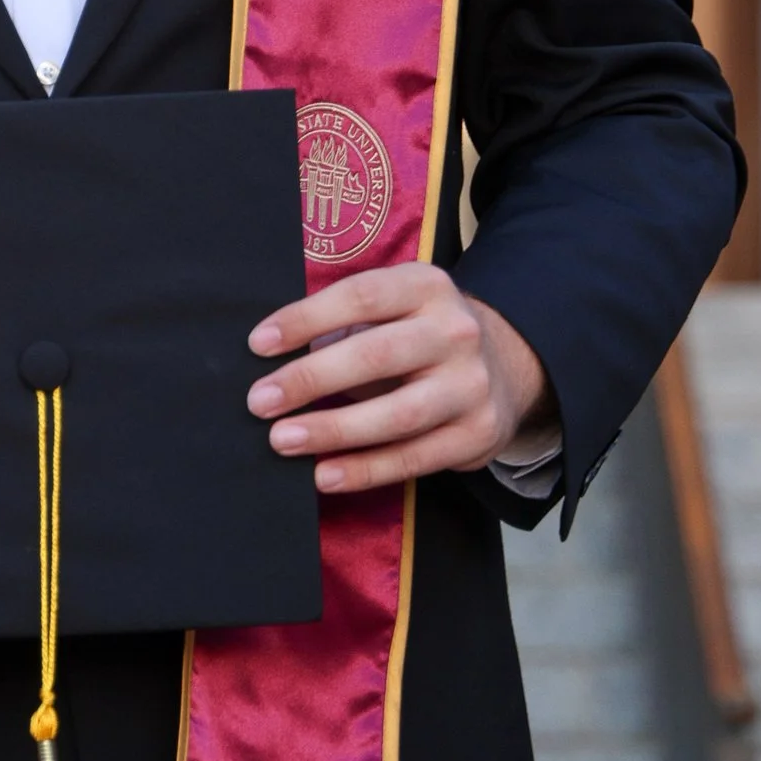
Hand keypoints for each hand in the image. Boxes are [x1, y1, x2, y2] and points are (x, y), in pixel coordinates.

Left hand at [245, 265, 551, 495]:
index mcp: (428, 287)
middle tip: (260, 401)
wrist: (502, 367)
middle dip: (311, 379)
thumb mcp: (394, 308)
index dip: (306, 319)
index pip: (361, 297)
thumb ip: (342, 324)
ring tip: (282, 441)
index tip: (258, 344)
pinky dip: (364, 469)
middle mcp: (456, 331)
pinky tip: (323, 474)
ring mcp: (472, 385)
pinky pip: (413, 458)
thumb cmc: (418, 335)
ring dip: (333, 430)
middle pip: (377, 355)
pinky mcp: (477, 434)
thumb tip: (269, 361)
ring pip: (398, 414)